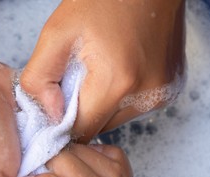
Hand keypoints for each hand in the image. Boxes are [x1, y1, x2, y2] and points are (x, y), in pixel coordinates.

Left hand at [21, 0, 184, 141]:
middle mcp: (146, 95)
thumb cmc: (104, 0)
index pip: (81, 130)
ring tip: (102, 70)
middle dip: (82, 110)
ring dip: (102, 104)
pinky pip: (133, 108)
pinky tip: (119, 70)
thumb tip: (48, 114)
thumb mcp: (58, 32)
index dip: (63, 122)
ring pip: (116, 119)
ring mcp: (162, 95)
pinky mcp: (169, 91)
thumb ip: (40, 77)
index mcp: (117, 82)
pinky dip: (120, 97)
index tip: (56, 105)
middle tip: (79, 77)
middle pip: (99, 127)